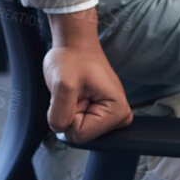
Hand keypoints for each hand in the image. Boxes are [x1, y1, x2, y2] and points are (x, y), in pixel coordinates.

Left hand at [43, 10, 132, 142]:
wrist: (74, 44)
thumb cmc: (72, 57)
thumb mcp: (63, 83)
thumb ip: (60, 113)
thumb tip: (59, 129)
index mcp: (118, 111)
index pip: (80, 134)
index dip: (68, 114)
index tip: (74, 93)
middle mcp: (120, 117)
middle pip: (80, 135)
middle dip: (70, 114)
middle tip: (74, 91)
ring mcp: (111, 117)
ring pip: (77, 130)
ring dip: (69, 111)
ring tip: (75, 91)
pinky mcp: (102, 114)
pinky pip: (77, 124)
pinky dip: (70, 110)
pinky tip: (77, 94)